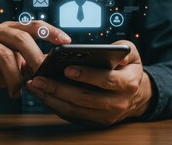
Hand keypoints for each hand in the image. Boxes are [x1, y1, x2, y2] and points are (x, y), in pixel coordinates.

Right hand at [0, 20, 70, 97]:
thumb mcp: (10, 65)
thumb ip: (28, 63)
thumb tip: (53, 67)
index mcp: (7, 29)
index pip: (32, 25)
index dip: (50, 31)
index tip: (66, 41)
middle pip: (20, 38)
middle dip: (34, 58)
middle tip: (40, 75)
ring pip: (4, 55)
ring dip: (13, 77)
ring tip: (15, 92)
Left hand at [26, 40, 152, 126]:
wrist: (136, 96)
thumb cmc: (128, 70)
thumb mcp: (132, 54)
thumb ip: (124, 49)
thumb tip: (116, 54)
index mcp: (128, 84)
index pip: (106, 80)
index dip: (87, 75)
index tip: (67, 69)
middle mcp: (117, 103)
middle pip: (84, 98)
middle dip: (59, 88)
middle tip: (39, 78)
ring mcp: (106, 115)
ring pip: (75, 109)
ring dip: (51, 98)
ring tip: (35, 85)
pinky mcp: (95, 121)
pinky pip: (71, 115)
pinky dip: (55, 105)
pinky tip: (42, 94)